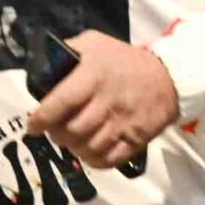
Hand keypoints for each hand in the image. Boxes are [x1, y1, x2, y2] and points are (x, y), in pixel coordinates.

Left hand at [27, 30, 177, 167]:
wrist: (170, 76)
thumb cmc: (126, 60)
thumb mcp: (95, 43)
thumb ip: (68, 50)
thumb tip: (44, 65)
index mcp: (94, 76)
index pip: (61, 103)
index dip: (42, 118)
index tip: (34, 125)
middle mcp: (109, 102)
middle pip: (73, 130)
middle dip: (57, 135)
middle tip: (55, 131)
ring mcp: (125, 123)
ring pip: (89, 148)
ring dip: (74, 148)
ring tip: (72, 141)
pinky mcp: (138, 138)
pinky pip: (111, 159)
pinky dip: (94, 161)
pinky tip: (90, 152)